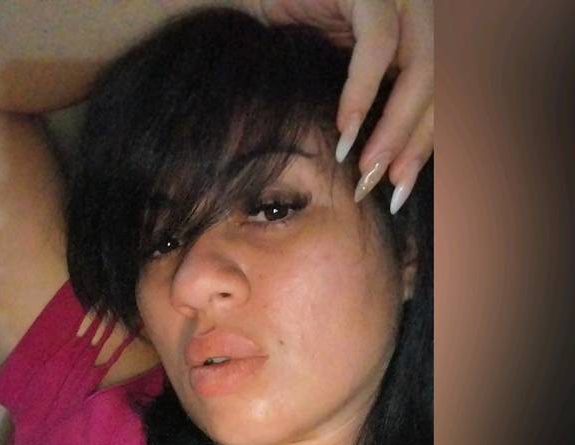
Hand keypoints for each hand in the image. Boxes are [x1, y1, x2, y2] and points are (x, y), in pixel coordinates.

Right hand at [256, 0, 432, 212]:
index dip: (421, 146)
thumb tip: (376, 170)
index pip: (434, 98)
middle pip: (437, 87)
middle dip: (413, 144)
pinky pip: (377, 44)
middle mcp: (413, 15)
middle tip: (385, 186)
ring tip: (367, 168)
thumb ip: (361, 112)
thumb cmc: (285, 41)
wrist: (242, 2)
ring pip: (420, 68)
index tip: (399, 190)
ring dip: (395, 127)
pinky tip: (345, 129)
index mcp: (411, 38)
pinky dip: (364, 91)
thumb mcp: (331, 81)